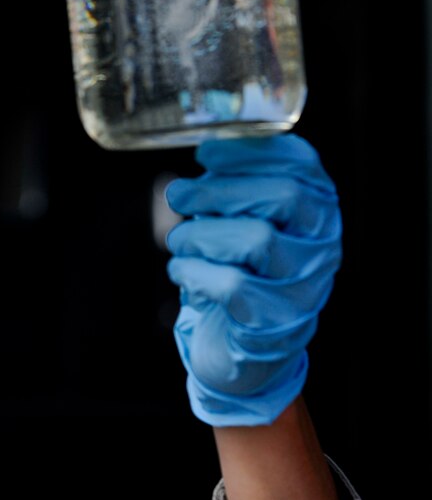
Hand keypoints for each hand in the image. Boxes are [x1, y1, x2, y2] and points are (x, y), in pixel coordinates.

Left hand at [165, 134, 340, 425]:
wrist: (241, 349)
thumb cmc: (238, 270)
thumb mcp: (240, 220)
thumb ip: (233, 185)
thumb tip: (208, 149)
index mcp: (316, 212)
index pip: (301, 164)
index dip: (249, 151)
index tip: (206, 152)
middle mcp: (321, 247)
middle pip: (283, 195)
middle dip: (218, 190)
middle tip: (179, 194)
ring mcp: (303, 288)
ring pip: (255, 238)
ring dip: (199, 234)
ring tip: (180, 242)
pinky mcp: (275, 324)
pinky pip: (231, 284)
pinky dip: (192, 272)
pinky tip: (182, 271)